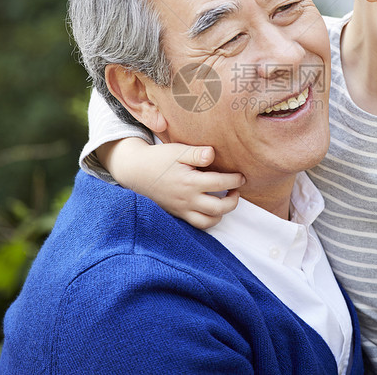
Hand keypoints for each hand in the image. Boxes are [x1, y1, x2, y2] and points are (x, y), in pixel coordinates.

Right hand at [97, 138, 242, 228]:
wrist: (135, 172)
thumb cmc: (158, 159)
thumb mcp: (176, 151)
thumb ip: (196, 153)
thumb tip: (213, 154)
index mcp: (189, 182)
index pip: (220, 184)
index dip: (235, 180)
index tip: (241, 176)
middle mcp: (187, 200)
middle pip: (219, 208)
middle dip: (233, 201)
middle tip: (236, 190)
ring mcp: (182, 210)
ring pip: (208, 222)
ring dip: (222, 213)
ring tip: (225, 200)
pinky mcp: (177, 214)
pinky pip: (196, 225)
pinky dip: (208, 220)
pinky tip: (211, 209)